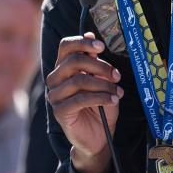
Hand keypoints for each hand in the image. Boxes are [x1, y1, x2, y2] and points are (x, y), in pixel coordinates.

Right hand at [45, 32, 123, 172]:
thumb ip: (95, 62)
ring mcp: (55, 96)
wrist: (98, 137)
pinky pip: (81, 99)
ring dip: (103, 84)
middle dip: (99, 66)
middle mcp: (55, 80)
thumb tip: (91, 35)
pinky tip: (114, 100)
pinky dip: (101, 97)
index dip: (82, 43)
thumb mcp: (102, 81)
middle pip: (73, 62)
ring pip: (79, 81)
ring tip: (118, 92)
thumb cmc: (100, 107)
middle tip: (117, 75)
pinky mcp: (60, 111)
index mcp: (64, 68)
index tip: (101, 46)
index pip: (66, 47)